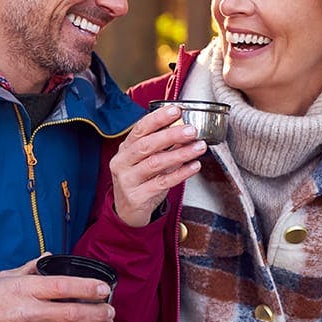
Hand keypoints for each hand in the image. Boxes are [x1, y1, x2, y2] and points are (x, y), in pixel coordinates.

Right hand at [0, 258, 114, 321]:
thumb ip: (31, 267)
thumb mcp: (6, 276)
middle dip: (97, 312)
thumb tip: (49, 257)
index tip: (104, 288)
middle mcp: (30, 312)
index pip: (63, 286)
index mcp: (26, 288)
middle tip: (111, 310)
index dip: (87, 287)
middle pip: (72, 313)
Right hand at [110, 104, 206, 227]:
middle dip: (171, 135)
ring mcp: (127, 180)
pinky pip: (162, 183)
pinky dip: (181, 173)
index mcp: (125, 149)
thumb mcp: (145, 161)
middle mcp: (122, 162)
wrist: (127, 212)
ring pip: (155, 163)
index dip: (157, 118)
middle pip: (147, 145)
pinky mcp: (137, 196)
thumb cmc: (140, 181)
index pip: (140, 129)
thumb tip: (185, 129)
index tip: (176, 110)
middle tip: (191, 130)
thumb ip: (161, 146)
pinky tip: (194, 166)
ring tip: (199, 147)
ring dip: (180, 154)